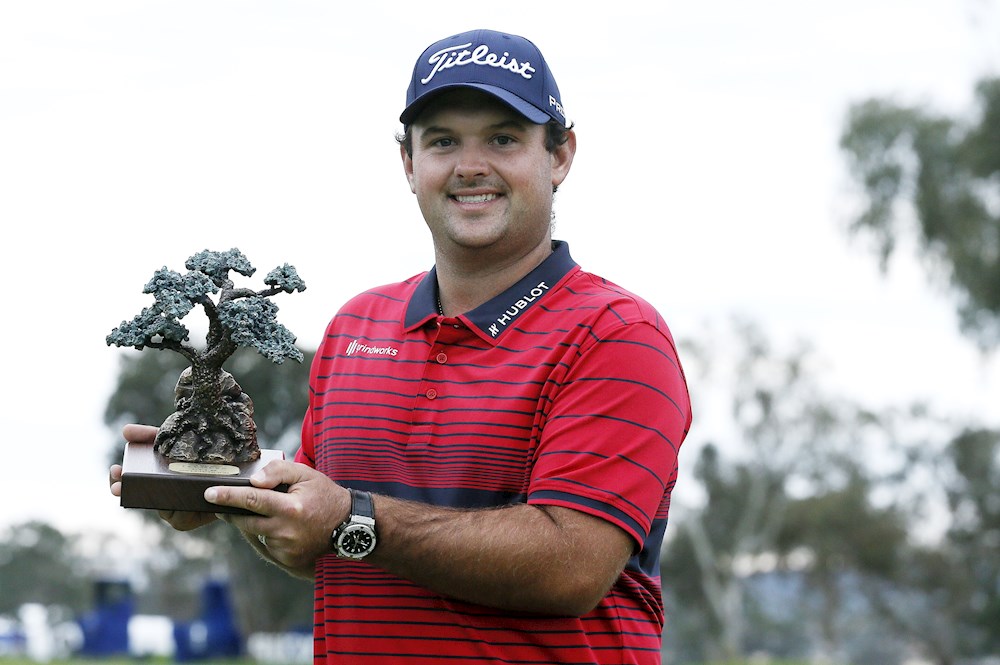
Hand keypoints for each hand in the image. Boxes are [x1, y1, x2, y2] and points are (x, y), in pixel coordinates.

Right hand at [110, 423, 216, 531]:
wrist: (234, 469)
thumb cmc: (200, 455)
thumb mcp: (177, 441)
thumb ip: (151, 436)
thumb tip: (124, 430)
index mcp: (153, 481)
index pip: (128, 484)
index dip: (118, 480)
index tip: (114, 470)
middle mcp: (160, 498)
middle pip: (139, 498)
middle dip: (128, 490)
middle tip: (119, 485)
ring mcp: (173, 512)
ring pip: (160, 508)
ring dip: (158, 499)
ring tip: (158, 486)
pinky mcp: (190, 519)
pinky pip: (180, 517)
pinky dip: (180, 509)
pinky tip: (182, 498)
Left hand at [207, 460, 349, 572]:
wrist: (348, 525)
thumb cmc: (324, 495)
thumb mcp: (306, 474)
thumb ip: (278, 472)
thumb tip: (252, 481)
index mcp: (291, 509)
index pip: (252, 500)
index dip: (228, 497)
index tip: (209, 494)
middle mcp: (286, 532)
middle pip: (246, 522)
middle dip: (231, 512)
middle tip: (220, 502)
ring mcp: (286, 549)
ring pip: (255, 534)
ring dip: (251, 523)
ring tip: (266, 512)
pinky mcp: (287, 560)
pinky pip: (265, 546)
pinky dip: (264, 535)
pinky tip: (278, 527)